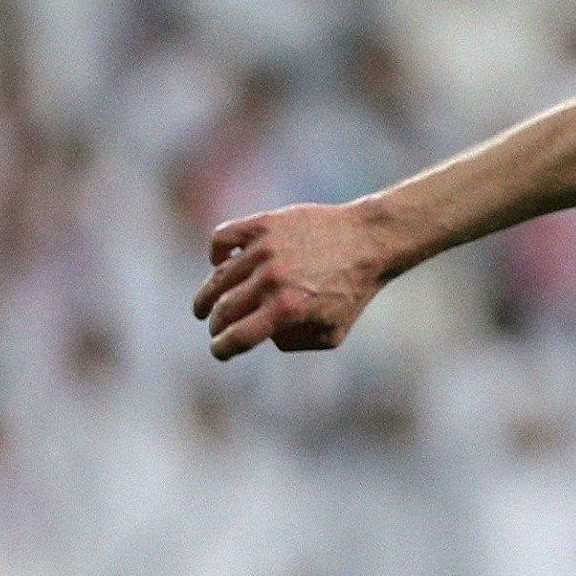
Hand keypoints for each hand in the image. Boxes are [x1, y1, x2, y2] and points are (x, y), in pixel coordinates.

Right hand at [196, 201, 400, 358]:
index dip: (222, 349)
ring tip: (206, 304)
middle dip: (215, 324)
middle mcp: (272, 280)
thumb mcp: (331, 333)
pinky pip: (222, 238)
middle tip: (214, 327)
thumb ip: (294, 342)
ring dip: (208, 295)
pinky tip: (221, 263)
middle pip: (224, 310)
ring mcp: (265, 250)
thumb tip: (263, 335)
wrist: (368, 241)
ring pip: (219, 277)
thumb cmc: (352, 291)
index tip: (219, 350)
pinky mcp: (264, 224)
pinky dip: (216, 253)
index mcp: (287, 310)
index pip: (237, 337)